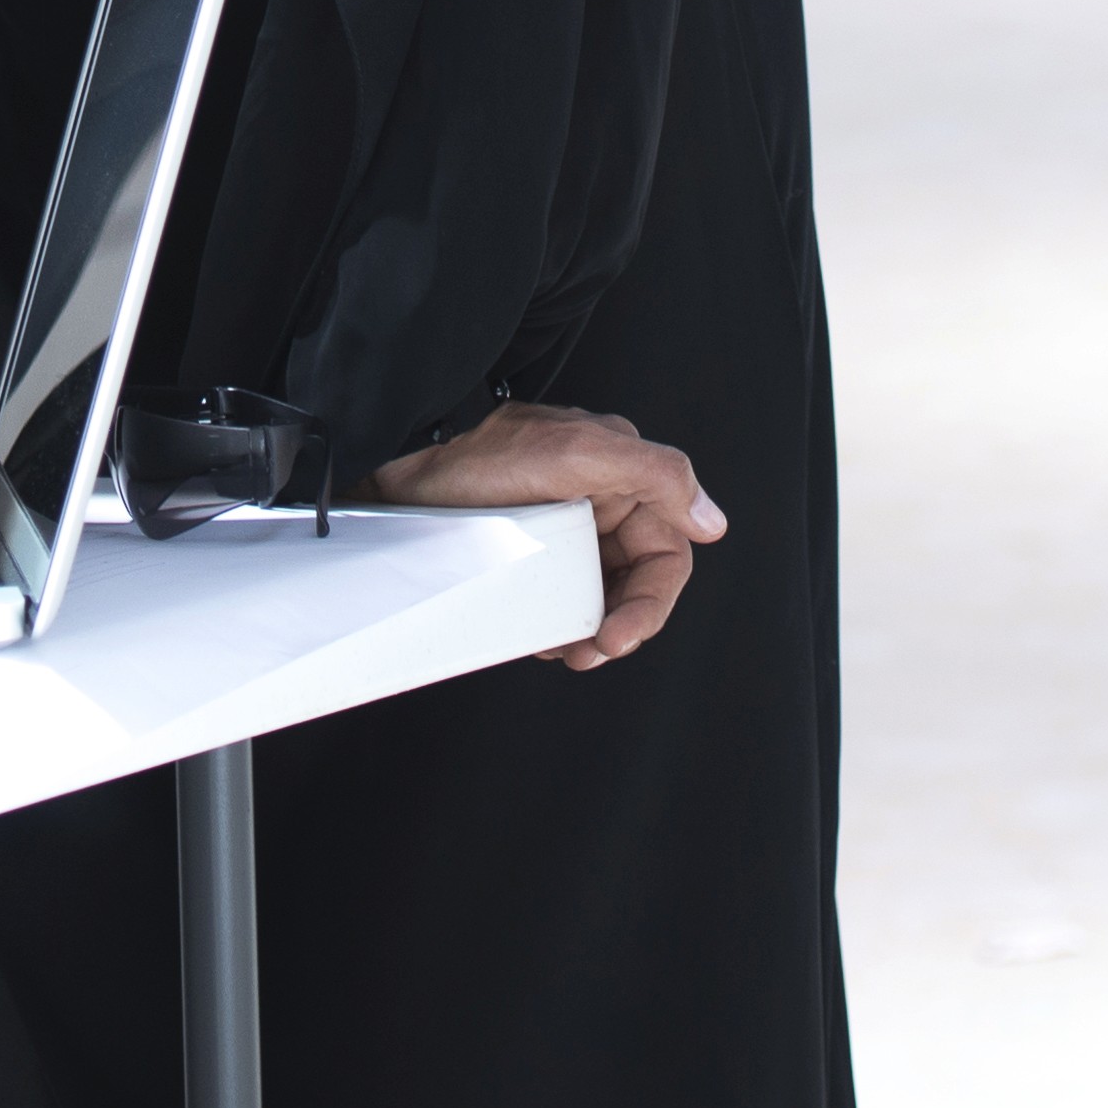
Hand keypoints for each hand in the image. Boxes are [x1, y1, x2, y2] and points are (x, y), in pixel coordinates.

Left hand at [367, 402, 721, 667]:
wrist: (396, 468)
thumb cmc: (480, 456)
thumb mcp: (576, 454)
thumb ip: (656, 475)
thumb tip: (711, 522)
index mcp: (621, 471)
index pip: (667, 551)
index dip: (652, 602)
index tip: (617, 638)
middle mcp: (598, 497)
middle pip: (636, 580)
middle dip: (619, 624)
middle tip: (587, 653)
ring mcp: (562, 524)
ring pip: (600, 592)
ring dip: (590, 630)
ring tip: (560, 650)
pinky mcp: (530, 546)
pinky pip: (561, 594)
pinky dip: (557, 621)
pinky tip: (539, 635)